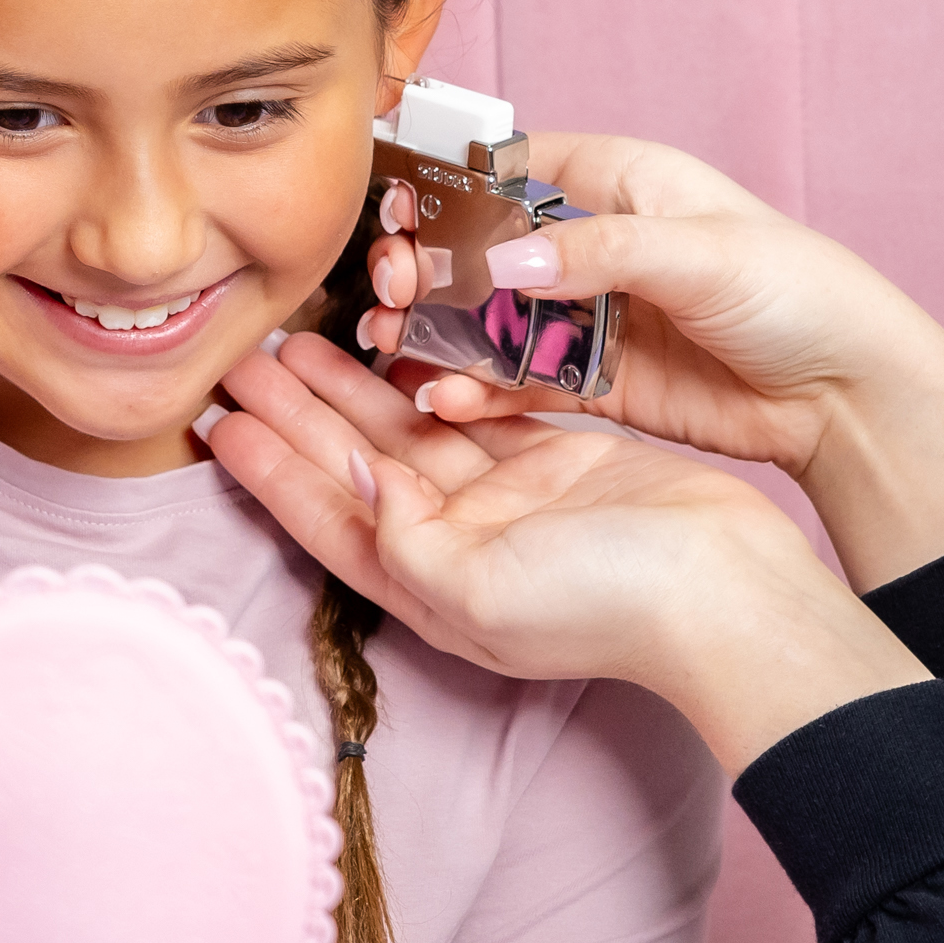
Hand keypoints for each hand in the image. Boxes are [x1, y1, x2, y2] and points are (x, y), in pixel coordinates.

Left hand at [212, 331, 924, 770]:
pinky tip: (392, 342)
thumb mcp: (479, 592)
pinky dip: (431, 379)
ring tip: (294, 340)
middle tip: (239, 359)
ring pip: (408, 433)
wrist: (727, 590)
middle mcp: (458, 547)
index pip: (326, 522)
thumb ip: (401, 539)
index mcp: (429, 589)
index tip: (215, 422)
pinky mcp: (555, 461)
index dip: (268, 474)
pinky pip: (474, 412)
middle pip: (356, 471)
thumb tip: (352, 477)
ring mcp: (507, 504)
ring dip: (351, 390)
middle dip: (295, 418)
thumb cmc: (607, 603)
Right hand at [364, 131, 943, 587]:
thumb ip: (599, 254)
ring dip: (440, 335)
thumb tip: (503, 260)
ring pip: (491, 318)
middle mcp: (595, 243)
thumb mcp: (700, 253)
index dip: (448, 190)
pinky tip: (442, 401)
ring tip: (392, 352)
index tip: (395, 219)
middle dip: (429, 271)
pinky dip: (478, 390)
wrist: (849, 393)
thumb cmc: (798, 291)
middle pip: (485, 248)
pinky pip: (519, 380)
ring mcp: (592, 314)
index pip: (509, 169)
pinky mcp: (596, 381)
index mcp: (619, 182)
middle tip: (386, 295)